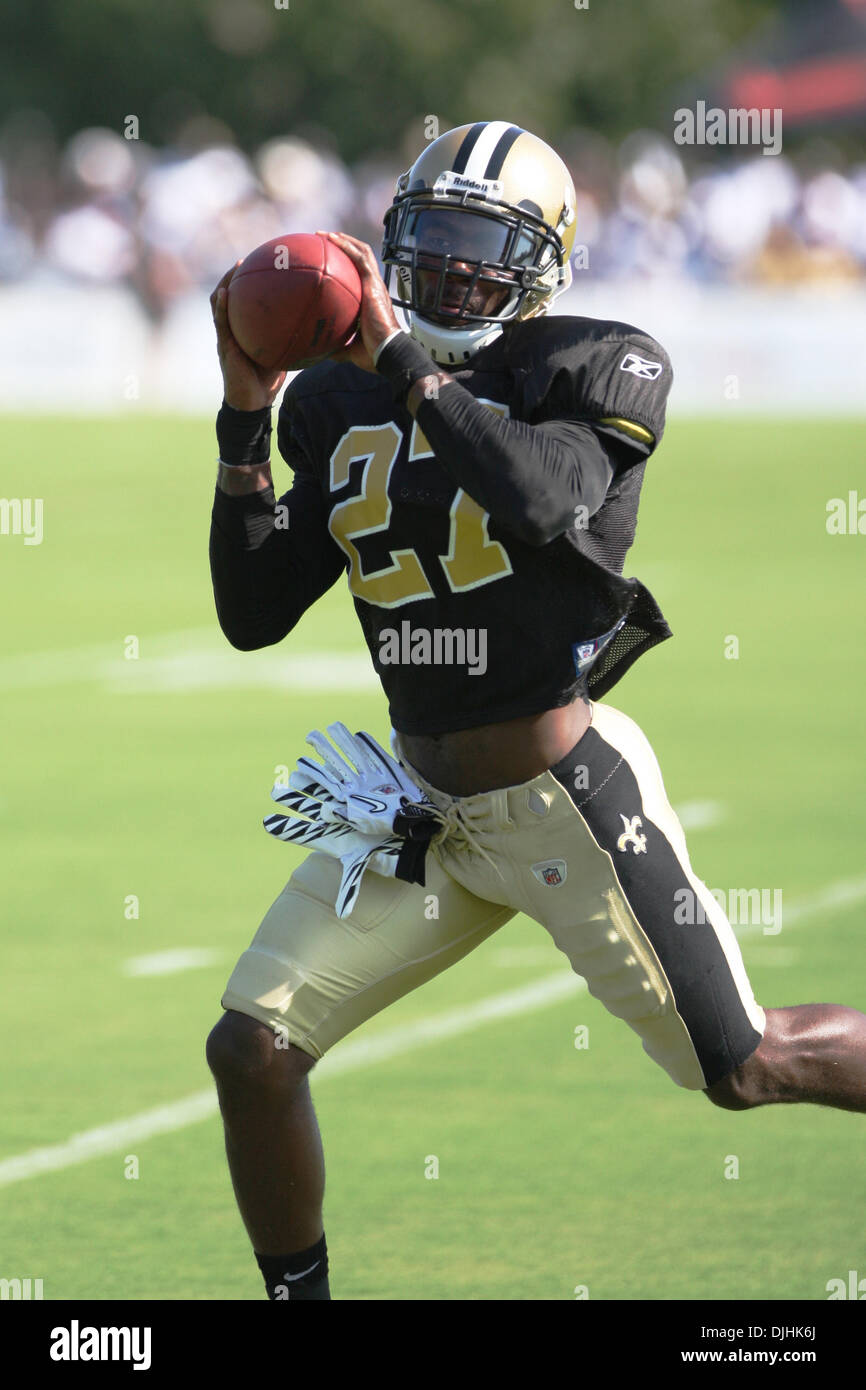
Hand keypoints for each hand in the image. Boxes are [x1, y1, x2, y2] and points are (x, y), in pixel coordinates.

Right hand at [210, 264, 286, 410]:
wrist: (253, 402)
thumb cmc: (267, 380)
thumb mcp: (283, 353)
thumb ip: (292, 337)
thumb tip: (318, 324)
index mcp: (245, 328)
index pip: (245, 300)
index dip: (250, 282)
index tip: (262, 263)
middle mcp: (233, 328)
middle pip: (230, 295)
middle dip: (236, 275)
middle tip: (249, 258)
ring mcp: (226, 336)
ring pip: (220, 303)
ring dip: (225, 283)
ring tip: (235, 267)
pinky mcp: (223, 346)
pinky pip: (220, 322)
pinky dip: (220, 307)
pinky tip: (224, 293)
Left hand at [316, 231, 400, 372]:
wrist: (387, 352)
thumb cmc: (374, 354)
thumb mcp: (351, 349)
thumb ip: (338, 347)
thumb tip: (322, 352)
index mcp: (372, 301)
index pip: (361, 275)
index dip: (348, 264)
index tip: (331, 260)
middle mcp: (375, 288)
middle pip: (362, 258)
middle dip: (345, 246)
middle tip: (325, 241)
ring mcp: (376, 284)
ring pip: (362, 252)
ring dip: (344, 240)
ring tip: (325, 235)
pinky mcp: (373, 284)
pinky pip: (360, 257)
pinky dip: (346, 245)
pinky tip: (332, 238)